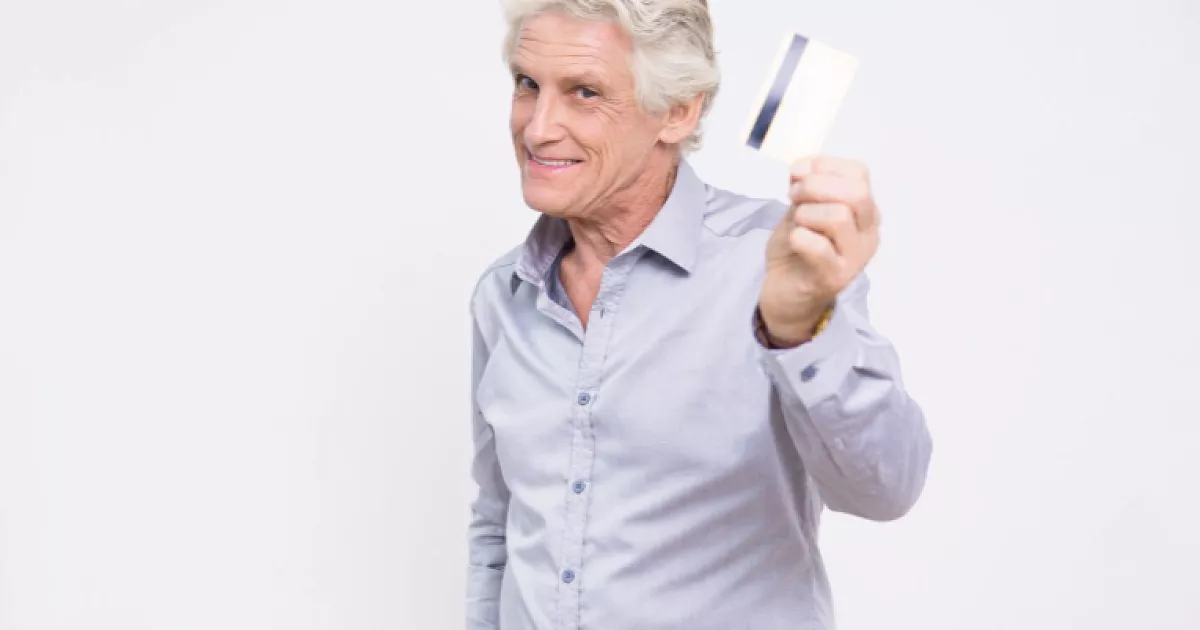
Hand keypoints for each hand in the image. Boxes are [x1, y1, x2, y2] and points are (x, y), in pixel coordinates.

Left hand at [759, 156, 880, 345]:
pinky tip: (795, 242)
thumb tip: (801, 168)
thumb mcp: (802, 208)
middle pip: (856, 192)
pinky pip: (819, 247)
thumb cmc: (798, 248)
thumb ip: (806, 188)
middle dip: (815, 186)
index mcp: (864, 210)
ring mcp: (856, 257)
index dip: (824, 165)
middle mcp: (868, 232)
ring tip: (796, 224)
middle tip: (793, 197)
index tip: (796, 174)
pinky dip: (800, 237)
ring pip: (839, 216)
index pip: (858, 173)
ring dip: (807, 213)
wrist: (785, 291)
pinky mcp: (836, 277)